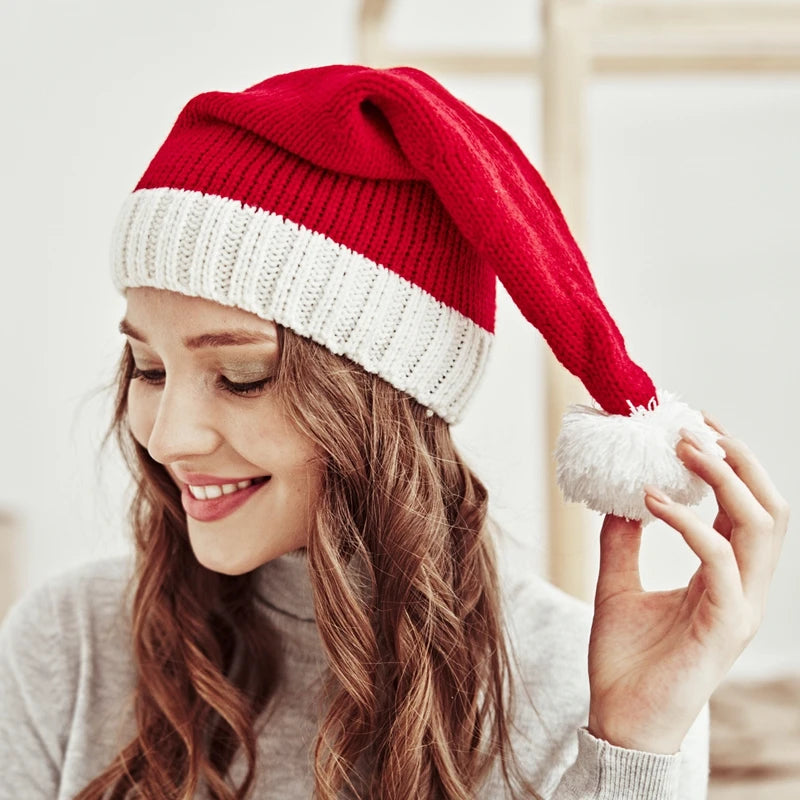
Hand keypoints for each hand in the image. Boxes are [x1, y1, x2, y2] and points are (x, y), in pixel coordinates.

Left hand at [585, 414, 788, 753]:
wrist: (618, 719)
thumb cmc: (625, 659)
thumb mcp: (617, 584)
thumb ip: (623, 542)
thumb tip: (619, 500)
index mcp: (723, 577)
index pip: (744, 510)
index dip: (728, 465)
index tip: (695, 427)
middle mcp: (741, 588)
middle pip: (767, 509)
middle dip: (738, 461)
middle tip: (693, 427)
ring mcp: (739, 608)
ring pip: (759, 527)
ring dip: (724, 480)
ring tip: (683, 448)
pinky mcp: (725, 626)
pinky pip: (720, 562)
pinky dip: (689, 523)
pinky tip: (651, 501)